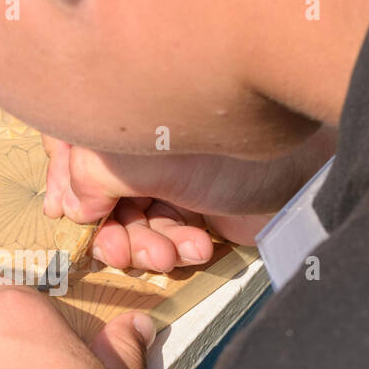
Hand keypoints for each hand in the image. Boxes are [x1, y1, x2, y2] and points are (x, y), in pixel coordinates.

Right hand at [41, 127, 335, 270]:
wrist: (302, 168)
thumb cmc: (218, 143)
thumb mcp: (135, 156)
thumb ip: (86, 177)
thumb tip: (68, 210)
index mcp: (118, 114)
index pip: (66, 151)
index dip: (66, 188)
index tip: (71, 215)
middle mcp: (138, 142)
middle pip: (95, 196)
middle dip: (109, 230)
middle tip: (121, 251)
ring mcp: (167, 175)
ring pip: (129, 223)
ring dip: (142, 247)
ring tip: (167, 254)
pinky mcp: (194, 205)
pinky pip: (164, 237)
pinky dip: (175, 248)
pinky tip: (197, 246)